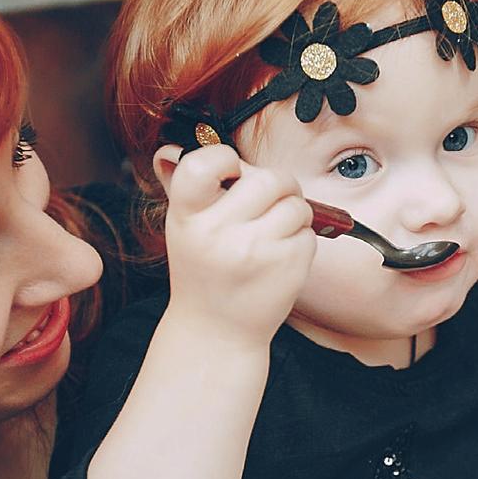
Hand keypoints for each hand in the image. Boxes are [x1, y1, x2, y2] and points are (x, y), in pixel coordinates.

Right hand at [155, 142, 314, 348]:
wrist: (217, 330)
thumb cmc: (204, 272)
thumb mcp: (184, 229)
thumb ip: (188, 188)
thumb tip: (169, 148)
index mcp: (187, 217)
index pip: (202, 164)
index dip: (224, 158)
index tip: (233, 171)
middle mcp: (218, 233)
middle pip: (269, 178)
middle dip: (278, 185)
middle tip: (271, 201)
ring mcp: (255, 251)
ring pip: (297, 204)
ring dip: (294, 212)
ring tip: (275, 230)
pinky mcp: (286, 266)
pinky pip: (308, 233)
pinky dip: (301, 239)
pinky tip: (280, 255)